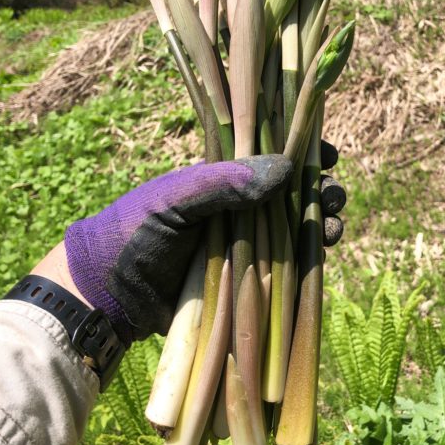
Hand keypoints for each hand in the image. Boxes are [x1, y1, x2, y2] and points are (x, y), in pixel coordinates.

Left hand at [34, 150, 345, 347]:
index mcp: (222, 178)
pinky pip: (287, 263)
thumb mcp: (175, 198)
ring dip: (321, 222)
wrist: (109, 292)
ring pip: (296, 227)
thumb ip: (223, 182)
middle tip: (335, 196)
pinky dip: (310, 256)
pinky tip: (324, 251)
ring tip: (334, 226)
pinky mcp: (246, 277)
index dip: (303, 152)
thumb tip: (285, 167)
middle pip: (293, 191)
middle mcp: (238, 207)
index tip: (329, 155)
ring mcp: (245, 242)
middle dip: (321, 189)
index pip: (272, 156)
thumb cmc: (135, 231)